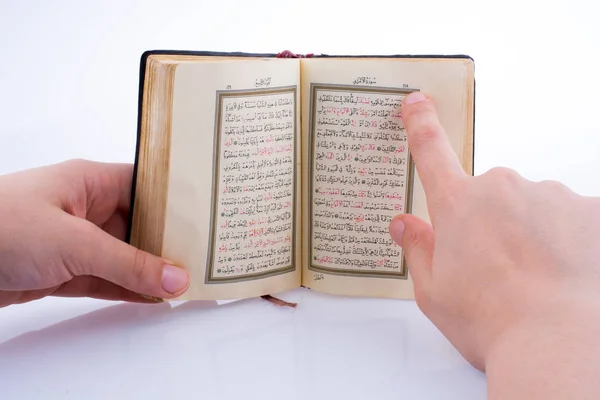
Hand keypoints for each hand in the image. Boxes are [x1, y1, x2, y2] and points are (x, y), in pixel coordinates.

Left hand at [0, 160, 189, 306]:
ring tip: (188, 280)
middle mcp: (85, 208)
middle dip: (169, 241)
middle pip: (140, 224)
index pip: (147, 185)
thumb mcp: (74, 242)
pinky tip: (155, 296)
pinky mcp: (63, 270)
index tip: (208, 217)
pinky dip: (129, 288)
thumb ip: (129, 264)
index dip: (178, 200)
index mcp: (90, 181)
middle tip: (206, 256)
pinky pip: (106, 279)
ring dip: (151, 270)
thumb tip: (175, 279)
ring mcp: (74, 241)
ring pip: (125, 255)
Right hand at [390, 92, 599, 397]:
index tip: (417, 102)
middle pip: (490, 193)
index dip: (421, 123)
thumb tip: (403, 223)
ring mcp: (549, 196)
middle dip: (490, 219)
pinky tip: (563, 272)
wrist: (558, 343)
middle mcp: (501, 188)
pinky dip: (568, 239)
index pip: (431, 151)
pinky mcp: (590, 210)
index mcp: (457, 205)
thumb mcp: (433, 292)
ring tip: (532, 276)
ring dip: (531, 230)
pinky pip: (572, 216)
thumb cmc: (491, 321)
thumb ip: (417, 249)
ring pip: (532, 205)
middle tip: (494, 264)